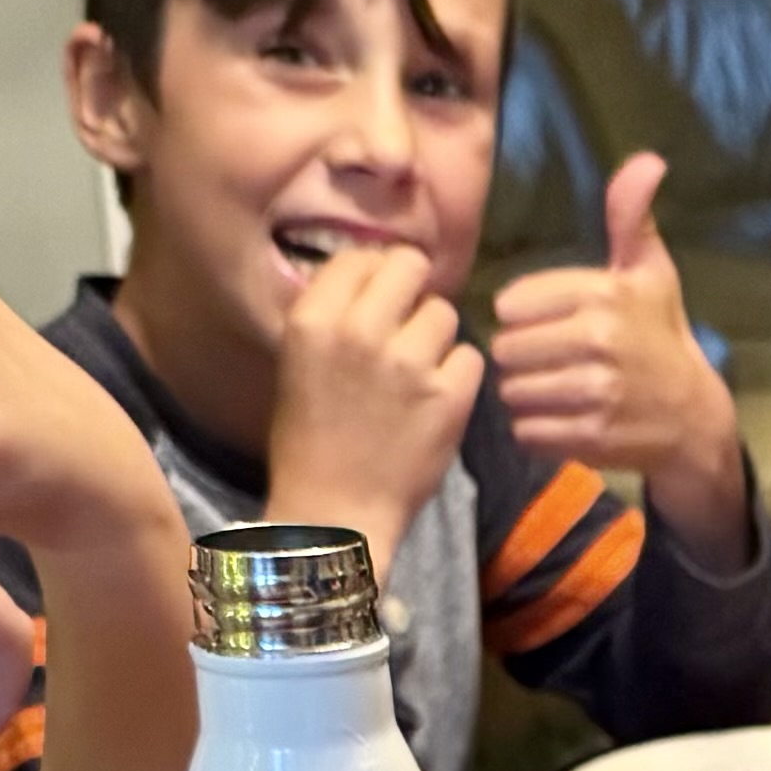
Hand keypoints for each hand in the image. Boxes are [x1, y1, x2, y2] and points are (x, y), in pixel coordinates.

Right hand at [258, 234, 482, 570]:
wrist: (334, 513)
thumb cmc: (310, 442)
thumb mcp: (300, 363)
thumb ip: (335, 315)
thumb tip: (376, 274)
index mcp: (313, 320)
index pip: (360, 257)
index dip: (375, 275)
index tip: (379, 301)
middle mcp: (359, 331)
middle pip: (410, 266)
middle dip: (414, 291)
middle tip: (410, 324)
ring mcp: (407, 363)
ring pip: (445, 312)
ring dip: (438, 337)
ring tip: (420, 371)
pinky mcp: (448, 395)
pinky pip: (471, 356)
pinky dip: (460, 375)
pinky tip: (438, 398)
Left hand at [484, 153, 748, 549]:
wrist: (694, 417)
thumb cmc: (660, 336)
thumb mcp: (650, 272)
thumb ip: (631, 218)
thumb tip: (646, 160)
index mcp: (604, 295)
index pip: (512, 304)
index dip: (522, 316)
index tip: (545, 323)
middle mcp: (599, 342)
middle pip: (507, 348)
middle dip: (519, 357)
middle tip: (547, 361)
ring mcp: (595, 393)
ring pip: (512, 389)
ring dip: (524, 393)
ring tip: (551, 389)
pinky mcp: (591, 437)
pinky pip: (527, 429)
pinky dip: (534, 428)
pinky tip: (559, 418)